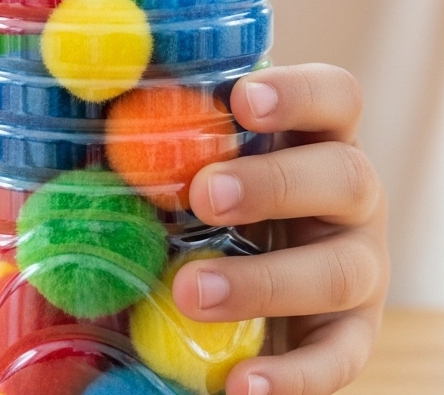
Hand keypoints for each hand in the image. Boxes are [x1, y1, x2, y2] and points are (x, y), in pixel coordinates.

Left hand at [177, 63, 387, 394]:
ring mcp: (361, 265)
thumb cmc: (201, 190)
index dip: (297, 92)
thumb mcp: (184, 151)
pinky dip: (292, 377)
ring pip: (340, 270)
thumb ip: (147, 119)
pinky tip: (239, 383)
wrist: (235, 280)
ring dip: (264, 281)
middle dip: (273, 184)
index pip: (335, 95)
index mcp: (315, 134)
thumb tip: (82, 79)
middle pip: (345, 176)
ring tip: (188, 292)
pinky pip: (337, 360)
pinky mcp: (352, 336)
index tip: (240, 100)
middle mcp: (352, 195)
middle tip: (204, 195)